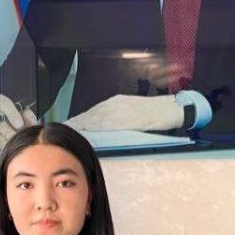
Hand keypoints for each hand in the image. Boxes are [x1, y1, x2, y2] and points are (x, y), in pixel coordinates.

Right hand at [0, 94, 37, 150]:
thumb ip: (27, 116)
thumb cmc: (9, 119)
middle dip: (9, 133)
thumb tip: (29, 120)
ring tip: (10, 147)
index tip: (20, 125)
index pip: (4, 104)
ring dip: (2, 142)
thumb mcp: (20, 114)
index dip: (12, 114)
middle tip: (17, 141)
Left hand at [67, 94, 183, 132]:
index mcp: (116, 103)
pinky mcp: (130, 116)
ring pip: (98, 117)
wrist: (172, 108)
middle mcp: (117, 104)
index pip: (93, 112)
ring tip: (70, 131)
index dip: (79, 118)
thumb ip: (117, 120)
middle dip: (77, 121)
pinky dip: (97, 126)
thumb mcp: (132, 113)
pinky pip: (111, 121)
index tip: (67, 124)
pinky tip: (88, 131)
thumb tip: (101, 130)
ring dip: (83, 124)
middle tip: (62, 128)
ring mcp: (123, 109)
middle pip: (92, 114)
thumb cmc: (153, 113)